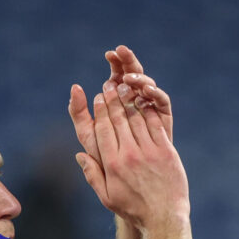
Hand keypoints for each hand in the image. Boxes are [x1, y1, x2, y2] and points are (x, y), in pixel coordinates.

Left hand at [69, 46, 172, 167]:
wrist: (131, 187)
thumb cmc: (106, 164)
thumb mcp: (88, 137)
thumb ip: (78, 115)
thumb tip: (74, 87)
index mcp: (115, 104)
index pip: (115, 76)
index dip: (114, 62)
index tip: (109, 53)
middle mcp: (133, 104)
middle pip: (133, 76)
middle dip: (129, 62)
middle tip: (123, 51)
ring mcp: (150, 111)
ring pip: (147, 86)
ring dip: (141, 76)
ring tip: (130, 75)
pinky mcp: (163, 120)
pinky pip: (161, 102)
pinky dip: (156, 94)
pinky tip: (147, 90)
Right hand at [77, 79, 188, 229]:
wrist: (164, 218)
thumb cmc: (133, 210)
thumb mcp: (106, 197)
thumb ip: (92, 175)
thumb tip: (80, 156)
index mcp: (112, 164)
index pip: (103, 130)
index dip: (100, 111)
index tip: (98, 98)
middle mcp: (129, 154)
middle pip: (118, 120)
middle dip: (112, 100)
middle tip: (109, 86)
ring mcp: (149, 151)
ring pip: (136, 119)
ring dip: (129, 101)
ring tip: (124, 88)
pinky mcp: (166, 151)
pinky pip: (155, 126)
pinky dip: (149, 111)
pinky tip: (144, 101)